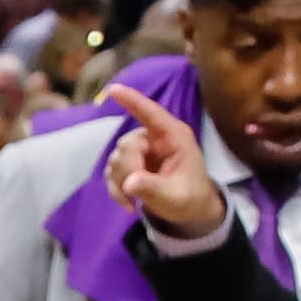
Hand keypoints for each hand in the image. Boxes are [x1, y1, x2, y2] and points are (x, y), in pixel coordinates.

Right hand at [97, 83, 229, 246]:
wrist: (189, 210)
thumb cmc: (189, 197)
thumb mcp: (175, 196)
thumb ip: (153, 188)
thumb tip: (129, 183)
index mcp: (174, 136)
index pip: (151, 113)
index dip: (132, 100)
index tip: (112, 89)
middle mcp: (155, 138)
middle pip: (128, 145)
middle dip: (128, 170)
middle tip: (136, 193)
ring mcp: (141, 150)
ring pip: (116, 159)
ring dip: (120, 183)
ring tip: (134, 202)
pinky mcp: (129, 163)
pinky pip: (111, 172)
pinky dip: (116, 189)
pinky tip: (128, 203)